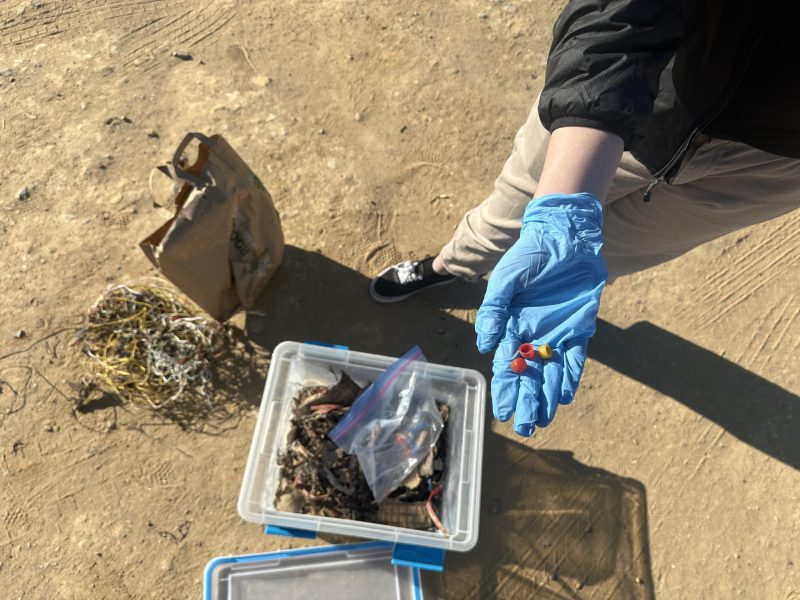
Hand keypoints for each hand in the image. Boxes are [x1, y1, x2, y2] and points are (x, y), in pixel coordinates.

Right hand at [475, 193, 606, 436]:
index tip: (501, 413)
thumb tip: (485, 347)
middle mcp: (533, 334)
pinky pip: (575, 356)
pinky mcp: (579, 326)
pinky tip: (564, 395)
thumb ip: (494, 311)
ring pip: (552, 372)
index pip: (507, 365)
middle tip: (526, 428)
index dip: (504, 389)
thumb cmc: (530, 254)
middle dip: (526, 401)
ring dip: (547, 396)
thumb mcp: (505, 279)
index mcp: (512, 326)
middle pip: (529, 376)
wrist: (564, 236)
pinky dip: (570, 375)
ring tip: (543, 420)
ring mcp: (558, 332)